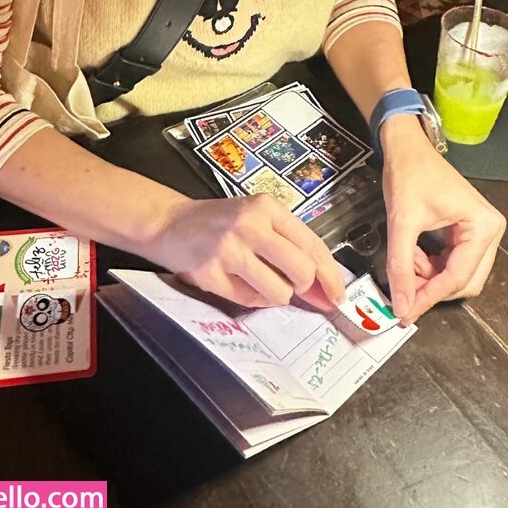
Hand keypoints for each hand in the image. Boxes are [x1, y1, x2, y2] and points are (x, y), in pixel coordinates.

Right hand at [148, 193, 345, 311]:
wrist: (169, 222)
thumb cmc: (220, 222)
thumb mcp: (257, 219)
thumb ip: (289, 246)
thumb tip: (324, 289)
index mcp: (267, 207)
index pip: (312, 244)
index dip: (330, 275)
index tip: (338, 295)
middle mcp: (250, 224)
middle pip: (302, 270)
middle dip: (305, 287)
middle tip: (294, 287)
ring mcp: (229, 249)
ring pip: (279, 292)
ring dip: (276, 295)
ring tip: (258, 280)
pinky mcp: (210, 273)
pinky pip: (249, 300)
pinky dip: (251, 298)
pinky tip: (237, 281)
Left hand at [381, 116, 505, 324]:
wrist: (406, 147)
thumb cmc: (410, 173)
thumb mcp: (402, 222)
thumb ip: (401, 266)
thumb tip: (401, 303)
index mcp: (482, 226)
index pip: (457, 277)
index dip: (429, 297)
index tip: (407, 312)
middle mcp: (489, 230)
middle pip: (464, 281)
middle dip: (431, 288)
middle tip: (403, 292)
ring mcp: (480, 231)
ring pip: (457, 274)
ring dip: (430, 276)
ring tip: (406, 262)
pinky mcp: (467, 231)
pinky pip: (452, 262)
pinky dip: (431, 266)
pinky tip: (413, 256)